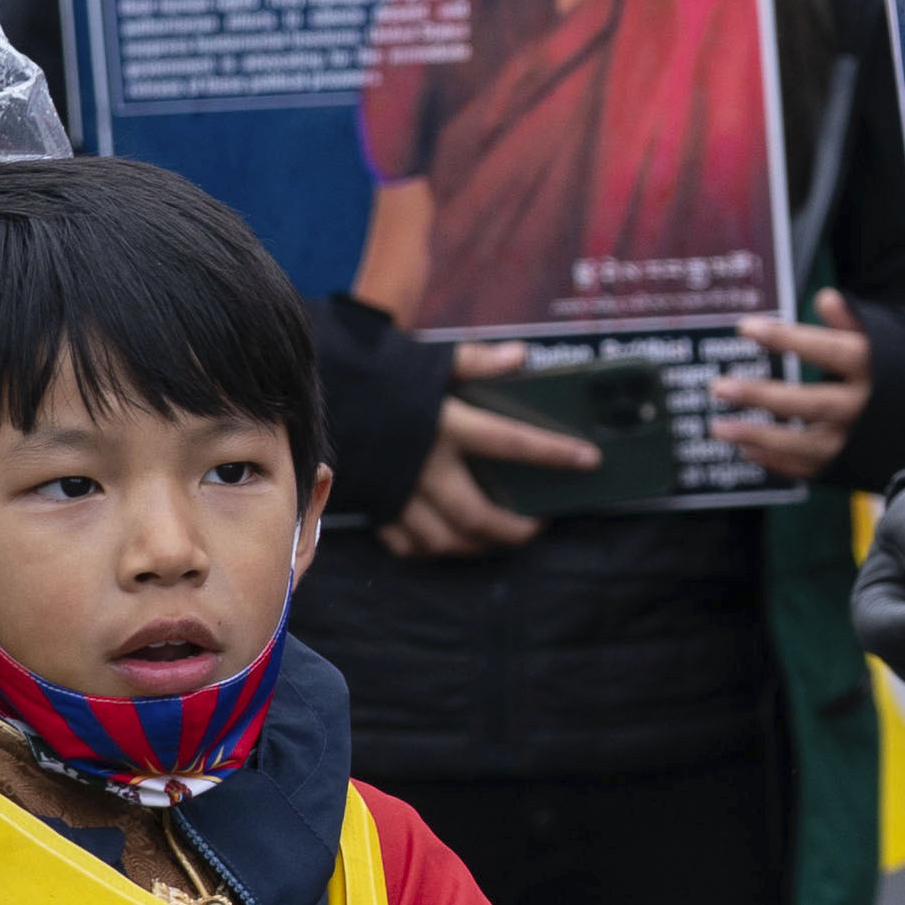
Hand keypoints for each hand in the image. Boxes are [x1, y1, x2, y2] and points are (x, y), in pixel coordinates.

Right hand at [382, 341, 590, 559]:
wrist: (315, 393)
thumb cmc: (381, 377)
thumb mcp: (431, 362)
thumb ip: (477, 362)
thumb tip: (520, 357)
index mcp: (445, 424)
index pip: (511, 441)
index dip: (554, 452)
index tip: (588, 459)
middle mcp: (424, 465)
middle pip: (478, 513)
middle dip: (514, 528)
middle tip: (537, 525)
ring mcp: (397, 492)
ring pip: (445, 538)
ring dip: (478, 544)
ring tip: (501, 536)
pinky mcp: (376, 507)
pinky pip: (408, 543)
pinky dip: (433, 548)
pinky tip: (452, 540)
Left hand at [719, 295, 872, 484]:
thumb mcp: (896, 344)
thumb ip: (857, 325)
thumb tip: (825, 298)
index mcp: (877, 370)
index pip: (827, 350)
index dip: (786, 339)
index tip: (746, 328)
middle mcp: (866, 408)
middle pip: (808, 402)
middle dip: (761, 396)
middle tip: (719, 387)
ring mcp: (857, 442)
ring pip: (803, 444)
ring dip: (757, 436)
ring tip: (718, 427)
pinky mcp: (851, 467)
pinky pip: (808, 468)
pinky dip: (775, 461)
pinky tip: (746, 448)